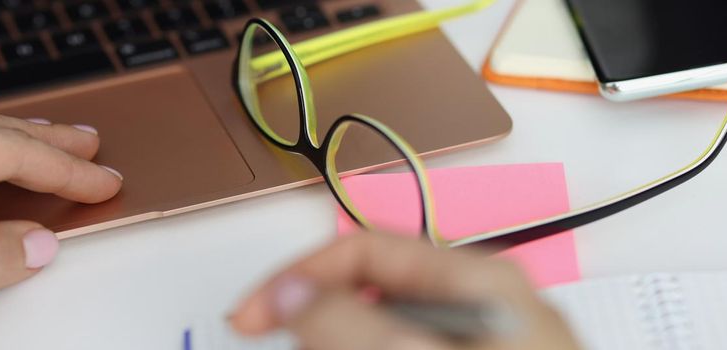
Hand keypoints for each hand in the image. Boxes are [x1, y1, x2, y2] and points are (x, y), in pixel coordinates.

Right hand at [232, 233, 580, 349]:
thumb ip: (353, 326)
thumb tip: (289, 294)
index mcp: (476, 282)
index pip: (363, 251)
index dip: (297, 278)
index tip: (250, 321)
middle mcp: (476, 310)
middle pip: (366, 301)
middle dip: (327, 339)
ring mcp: (475, 349)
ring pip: (378, 342)